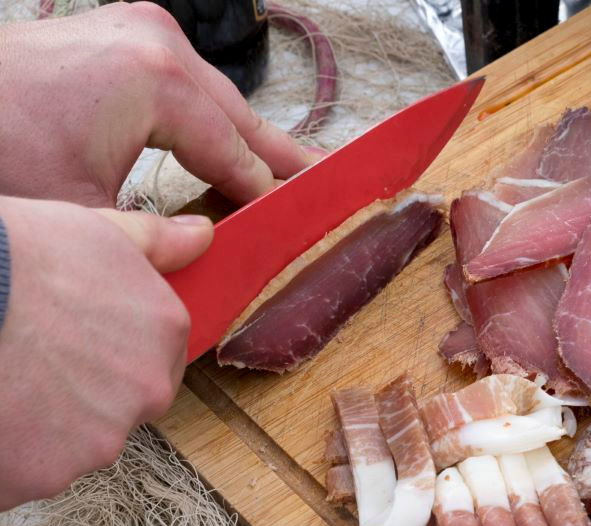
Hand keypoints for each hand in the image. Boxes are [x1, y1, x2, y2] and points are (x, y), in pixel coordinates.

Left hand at [0, 2, 320, 207]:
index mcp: (158, 80)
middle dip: (276, 155)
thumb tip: (210, 249)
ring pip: (213, 96)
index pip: (235, 151)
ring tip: (281, 166)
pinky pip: (183, 81)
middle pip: (237, 115)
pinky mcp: (118, 32)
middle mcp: (157, 42)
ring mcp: (137, 28)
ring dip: (241, 136)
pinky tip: (222, 140)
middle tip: (323, 179)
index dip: (267, 192)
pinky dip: (205, 116)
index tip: (299, 219)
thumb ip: (159, 236)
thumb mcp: (85, 213)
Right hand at [0, 197, 211, 509]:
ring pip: (79, 442)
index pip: (157, 356)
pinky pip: (32, 471)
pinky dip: (14, 454)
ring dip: (49, 425)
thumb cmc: (19, 257)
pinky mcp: (48, 474)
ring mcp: (101, 438)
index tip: (75, 339)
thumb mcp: (96, 230)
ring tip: (9, 381)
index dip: (113, 350)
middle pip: (124, 404)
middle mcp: (148, 391)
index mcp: (166, 332)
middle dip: (88, 393)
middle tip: (35, 359)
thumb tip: (202, 234)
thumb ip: (158, 243)